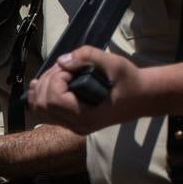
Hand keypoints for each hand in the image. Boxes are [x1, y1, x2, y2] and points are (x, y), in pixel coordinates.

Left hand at [27, 46, 146, 134]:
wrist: (143, 97)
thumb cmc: (130, 81)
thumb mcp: (115, 64)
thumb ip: (88, 57)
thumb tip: (61, 60)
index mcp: (87, 116)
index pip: (53, 99)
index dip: (56, 78)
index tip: (71, 67)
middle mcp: (77, 125)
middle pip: (42, 105)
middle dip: (47, 80)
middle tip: (64, 67)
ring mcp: (73, 126)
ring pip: (39, 111)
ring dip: (41, 88)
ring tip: (55, 72)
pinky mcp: (71, 122)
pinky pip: (46, 112)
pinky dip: (41, 96)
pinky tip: (44, 83)